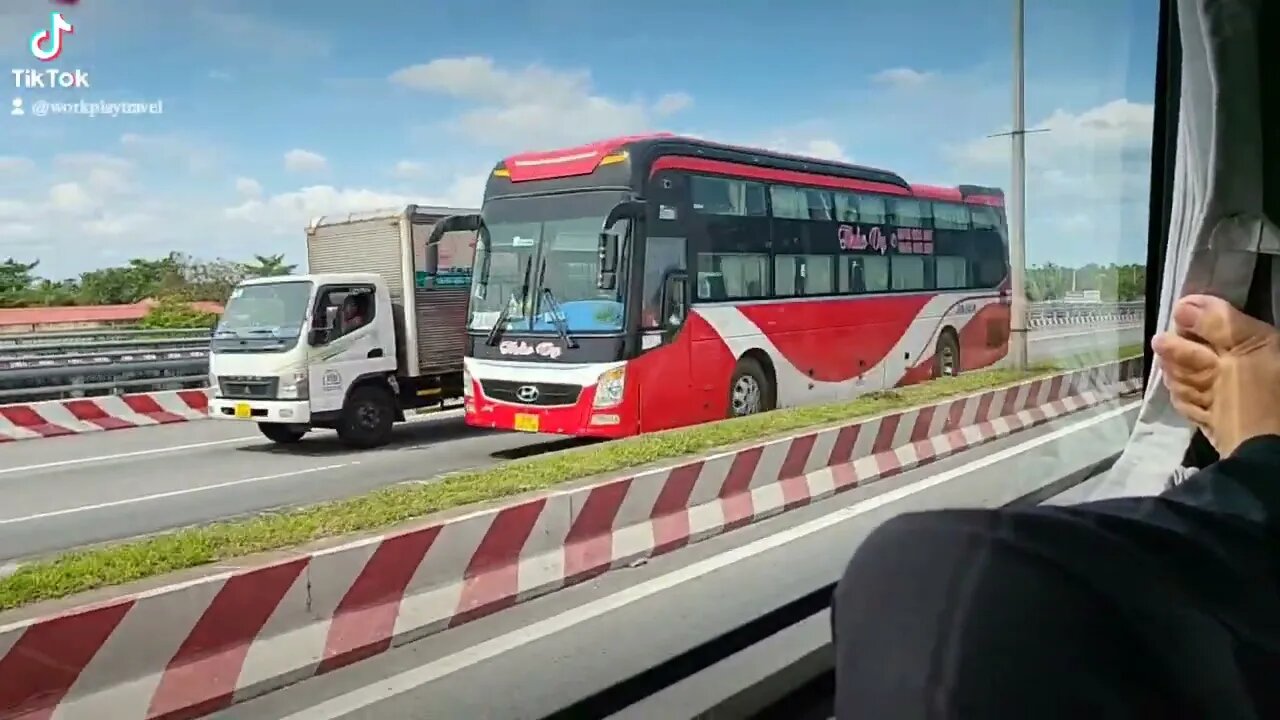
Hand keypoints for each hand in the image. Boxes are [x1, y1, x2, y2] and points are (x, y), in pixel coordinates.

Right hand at [1152, 294, 1279, 456]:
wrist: (1259, 452)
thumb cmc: (1258, 396)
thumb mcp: (1246, 350)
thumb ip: (1217, 323)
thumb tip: (1182, 305)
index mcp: (1251, 342)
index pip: (1209, 316)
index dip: (1192, 320)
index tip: (1178, 321)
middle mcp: (1232, 361)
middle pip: (1188, 346)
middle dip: (1183, 355)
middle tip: (1185, 360)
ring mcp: (1216, 387)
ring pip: (1180, 373)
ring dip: (1186, 381)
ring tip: (1205, 394)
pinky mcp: (1206, 410)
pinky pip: (1183, 398)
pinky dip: (1189, 402)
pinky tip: (1203, 409)